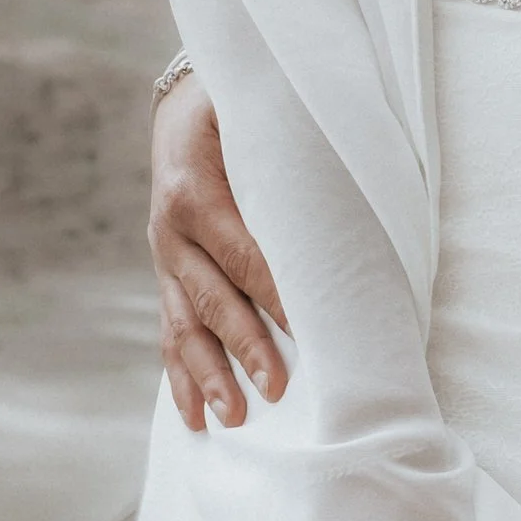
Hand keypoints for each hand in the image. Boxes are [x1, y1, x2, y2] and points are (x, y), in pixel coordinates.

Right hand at [151, 73, 287, 431]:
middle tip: (276, 389)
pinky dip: (180, 374)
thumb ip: (295, 152)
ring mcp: (163, 256)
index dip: (274, 293)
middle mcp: (170, 230)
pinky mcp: (165, 272)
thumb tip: (357, 188)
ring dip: (207, 375)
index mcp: (194, 190)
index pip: (242, 253)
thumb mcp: (262, 114)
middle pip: (211, 298)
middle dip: (244, 347)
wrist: (186, 101)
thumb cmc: (243, 107)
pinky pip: (169, 328)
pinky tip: (194, 414)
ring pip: (182, 325)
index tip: (307, 330)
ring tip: (231, 419)